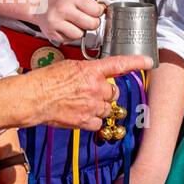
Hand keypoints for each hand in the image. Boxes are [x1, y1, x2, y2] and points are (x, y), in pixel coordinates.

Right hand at [26, 54, 152, 131]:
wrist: (34, 97)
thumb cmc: (46, 80)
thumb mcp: (68, 66)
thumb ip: (87, 71)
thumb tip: (93, 76)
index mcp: (91, 70)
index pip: (119, 64)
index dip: (136, 62)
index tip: (149, 62)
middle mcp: (95, 87)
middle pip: (113, 92)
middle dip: (105, 93)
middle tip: (89, 92)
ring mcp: (92, 105)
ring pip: (107, 108)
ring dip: (99, 107)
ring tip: (81, 104)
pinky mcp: (86, 120)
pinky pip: (99, 121)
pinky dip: (93, 120)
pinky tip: (81, 115)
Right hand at [29, 0, 103, 44]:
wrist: (35, 2)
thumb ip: (88, 1)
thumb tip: (103, 9)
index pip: (96, 10)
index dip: (98, 12)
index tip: (96, 11)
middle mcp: (63, 10)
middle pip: (91, 24)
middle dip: (92, 23)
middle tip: (88, 19)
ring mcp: (56, 23)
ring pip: (80, 35)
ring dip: (80, 31)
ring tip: (75, 23)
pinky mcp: (51, 33)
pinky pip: (69, 40)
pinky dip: (70, 35)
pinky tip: (65, 27)